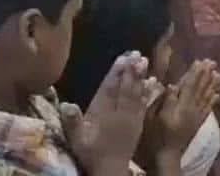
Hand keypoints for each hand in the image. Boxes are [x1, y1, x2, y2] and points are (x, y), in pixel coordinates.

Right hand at [67, 52, 155, 174]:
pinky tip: (153, 81)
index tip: (121, 59)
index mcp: (102, 115)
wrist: (110, 169)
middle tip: (136, 54)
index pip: (109, 90)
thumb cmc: (91, 153)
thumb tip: (66, 104)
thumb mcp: (77, 140)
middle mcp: (118, 113)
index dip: (115, 74)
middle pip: (124, 88)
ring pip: (135, 93)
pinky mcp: (139, 123)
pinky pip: (144, 104)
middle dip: (130, 70)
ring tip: (145, 61)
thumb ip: (72, 123)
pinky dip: (148, 92)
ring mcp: (130, 117)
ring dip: (140, 77)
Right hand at [150, 60, 218, 157]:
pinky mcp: (198, 124)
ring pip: (206, 96)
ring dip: (212, 84)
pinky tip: (217, 94)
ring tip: (218, 74)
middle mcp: (192, 109)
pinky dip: (213, 100)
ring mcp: (196, 116)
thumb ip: (166, 100)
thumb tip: (173, 85)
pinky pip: (208, 109)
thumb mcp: (155, 117)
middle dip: (206, 75)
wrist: (167, 156)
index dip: (195, 73)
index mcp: (182, 105)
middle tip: (213, 62)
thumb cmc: (157, 136)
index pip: (190, 85)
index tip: (200, 61)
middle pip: (201, 88)